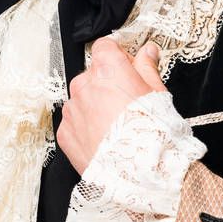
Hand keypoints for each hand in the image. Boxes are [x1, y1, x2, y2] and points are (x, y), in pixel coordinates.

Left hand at [56, 37, 167, 175]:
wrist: (139, 174)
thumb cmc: (152, 134)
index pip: (105, 47)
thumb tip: (147, 52)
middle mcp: (84, 85)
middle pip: (93, 74)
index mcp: (108, 69)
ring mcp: (72, 110)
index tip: (128, 68)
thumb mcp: (158, 93)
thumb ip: (147, 67)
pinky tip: (105, 139)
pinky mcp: (65, 133)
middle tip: (127, 104)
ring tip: (116, 127)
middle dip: (107, 84)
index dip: (119, 56)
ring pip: (82, 99)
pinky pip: (74, 122)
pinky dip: (86, 128)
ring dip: (95, 106)